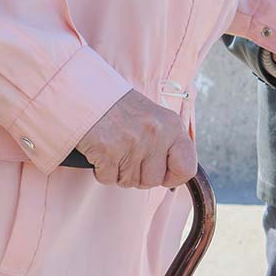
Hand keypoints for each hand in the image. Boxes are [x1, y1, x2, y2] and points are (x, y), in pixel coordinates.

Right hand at [77, 90, 196, 188]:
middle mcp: (156, 134)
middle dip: (139, 175)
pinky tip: (102, 152)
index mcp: (172, 126)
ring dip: (119, 172)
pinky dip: (102, 170)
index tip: (162, 174)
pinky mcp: (108, 150)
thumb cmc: (121, 109)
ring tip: (115, 150)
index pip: (187, 167)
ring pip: (129, 182)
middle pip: (153, 180)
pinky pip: (108, 179)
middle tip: (128, 156)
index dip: (173, 177)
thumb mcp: (155, 119)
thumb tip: (175, 175)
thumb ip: (168, 144)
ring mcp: (132, 142)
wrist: (87, 93)